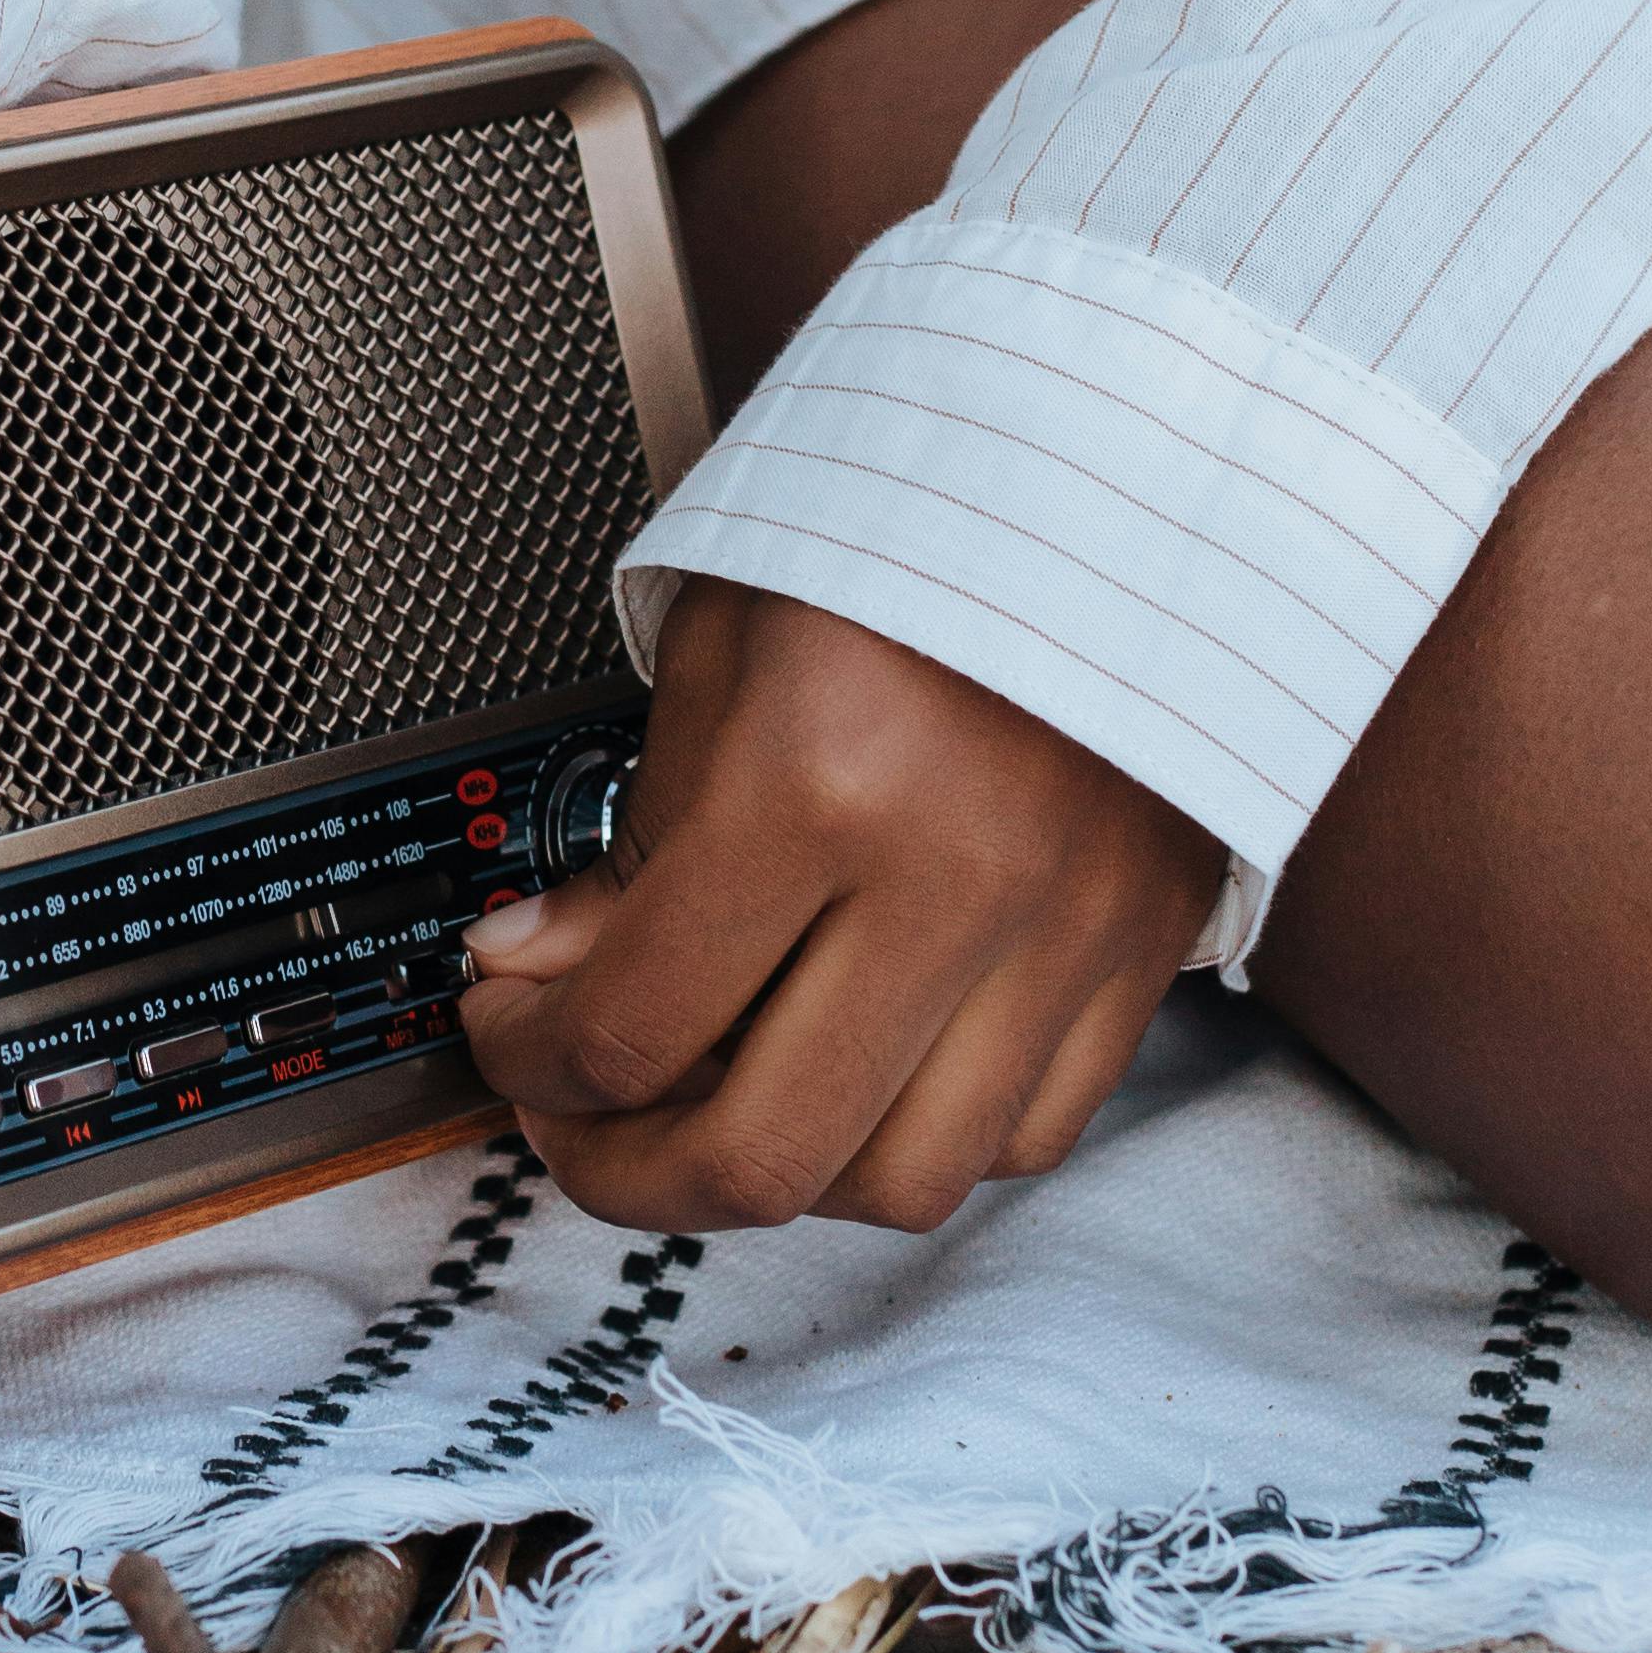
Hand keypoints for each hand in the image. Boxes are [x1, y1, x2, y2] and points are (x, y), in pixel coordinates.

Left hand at [458, 583, 1218, 1239]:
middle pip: (761, 1156)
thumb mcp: (718, 653)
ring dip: (783, 1177)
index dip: (531, 1065)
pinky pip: (1025, 1136)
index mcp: (814, 786)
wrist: (1103, 469)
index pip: (631, 1029)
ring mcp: (1063, 932)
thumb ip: (629, 842)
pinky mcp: (1142, 951)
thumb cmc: (898, 531)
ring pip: (900, 1184)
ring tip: (717, 1106)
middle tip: (581, 1125)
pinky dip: (922, 1142)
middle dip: (627, 1174)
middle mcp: (951, 881)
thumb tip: (537, 977)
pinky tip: (857, 1080)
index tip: (509, 1035)